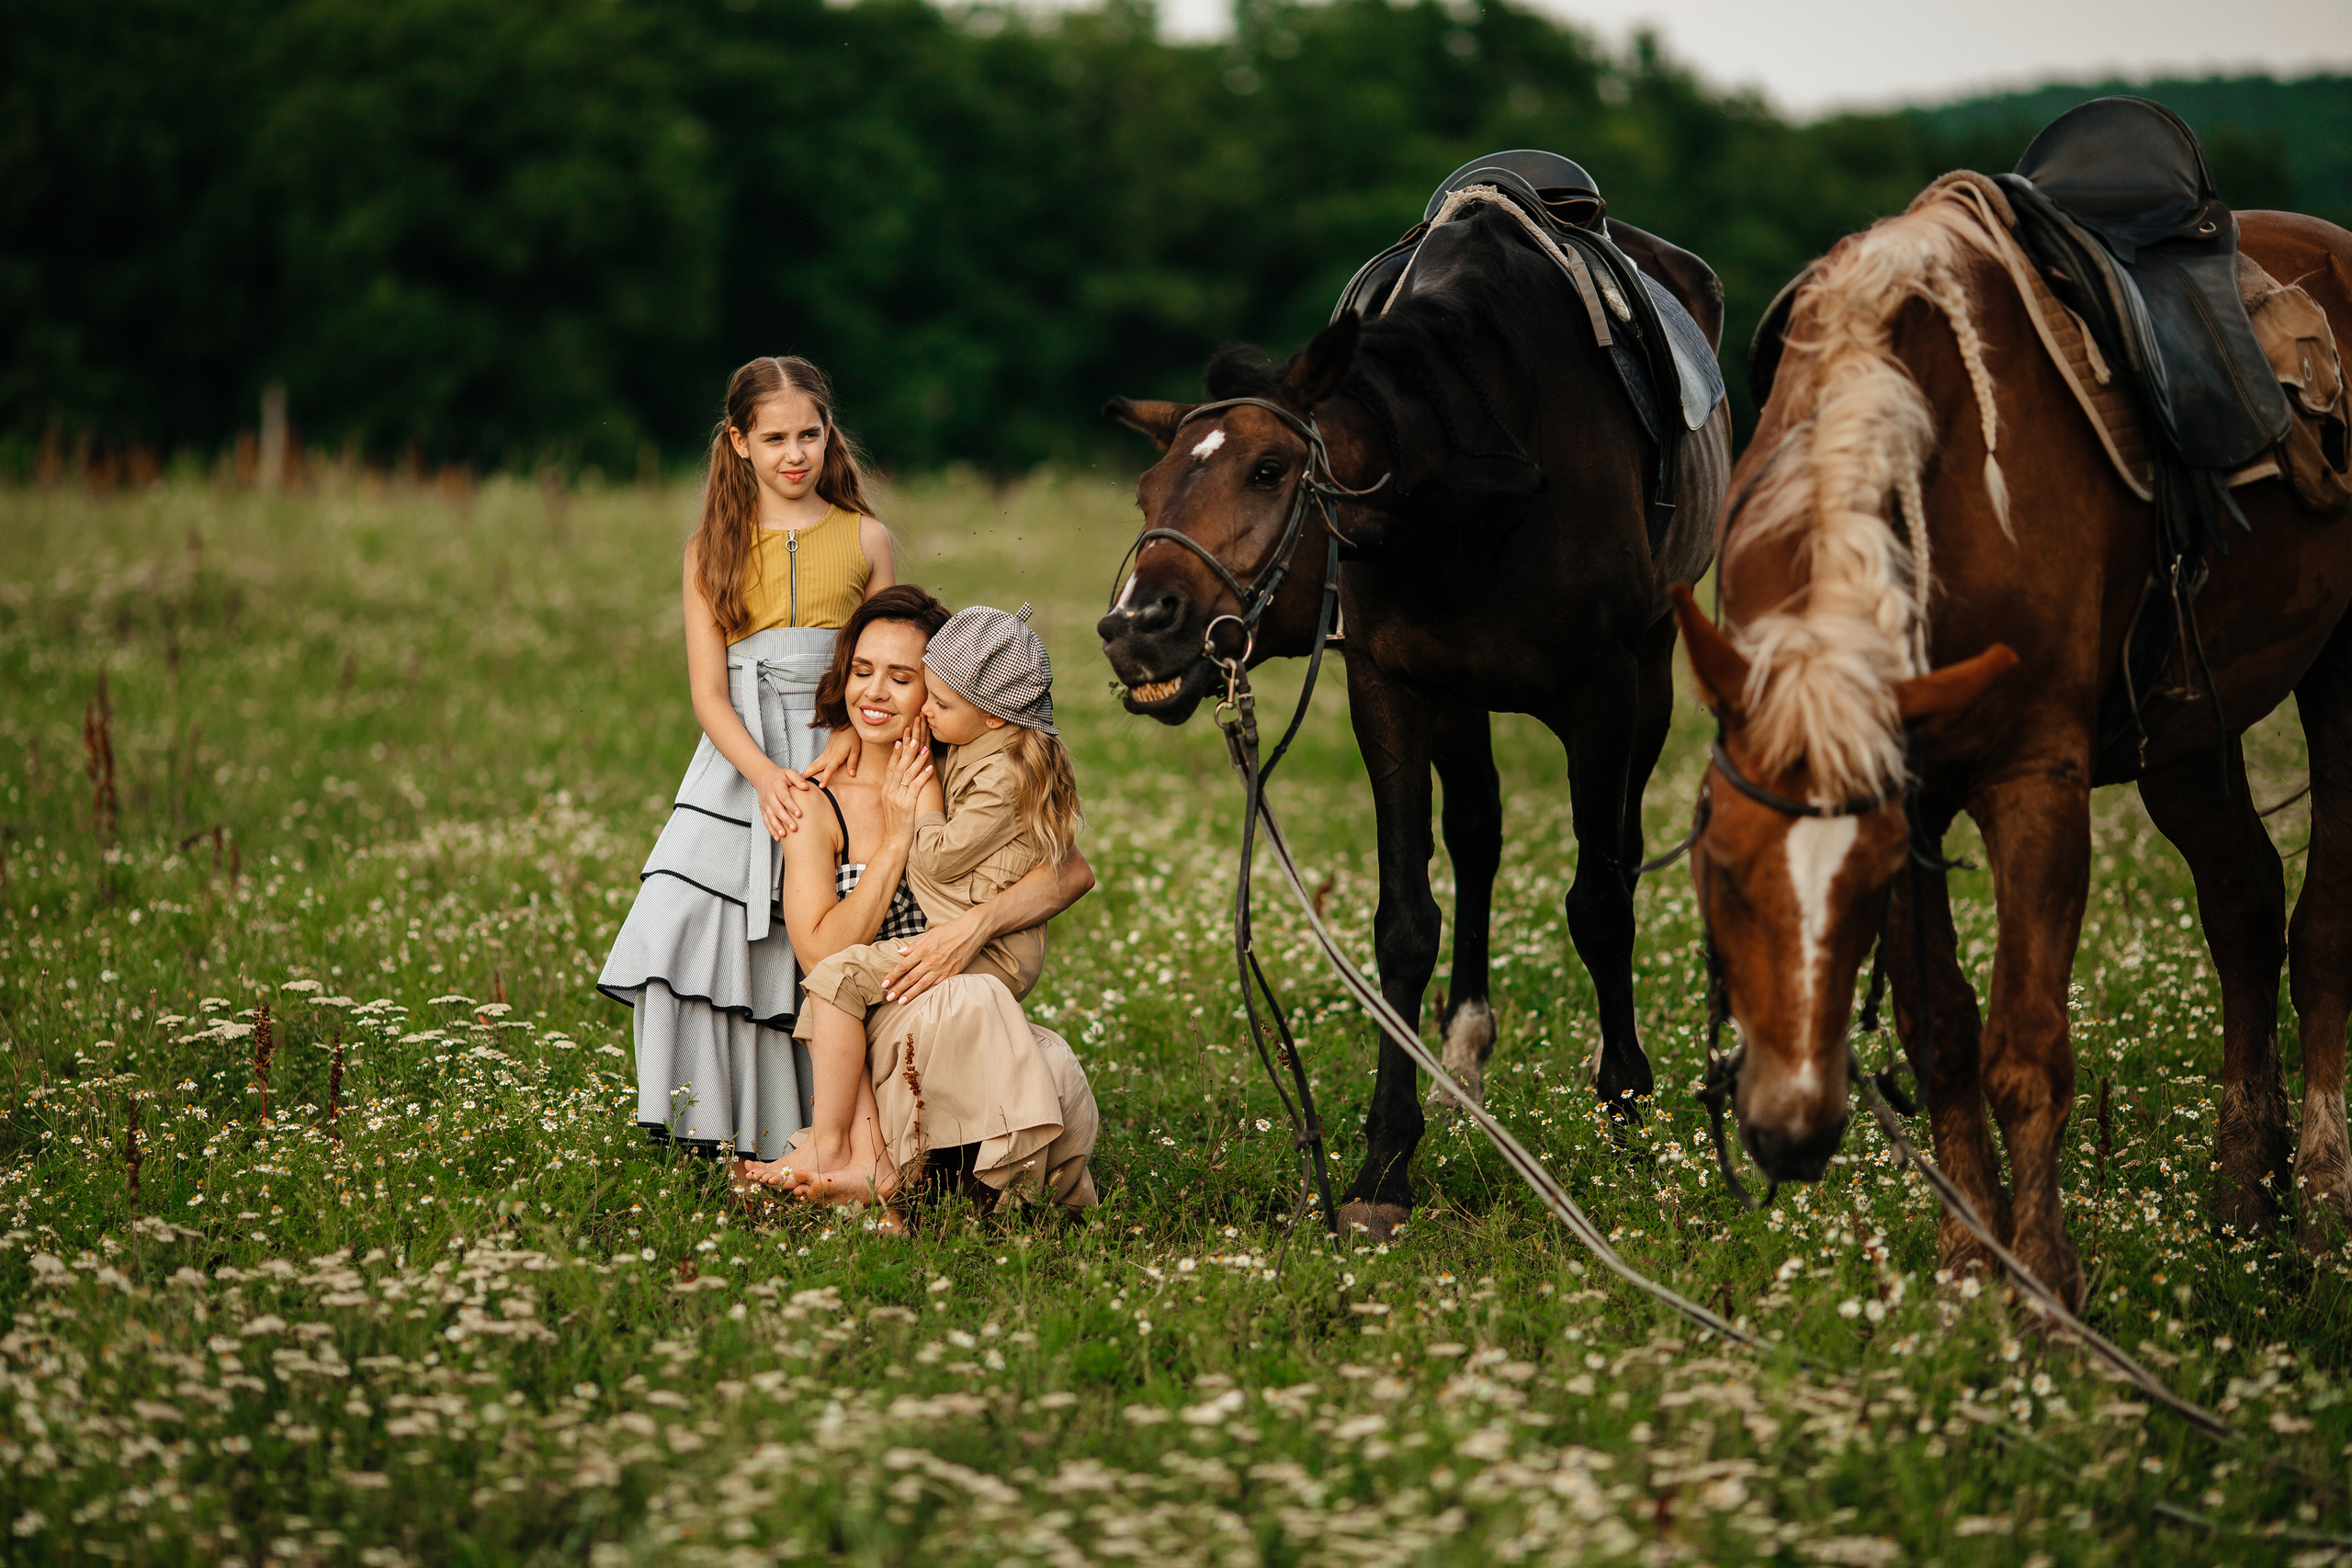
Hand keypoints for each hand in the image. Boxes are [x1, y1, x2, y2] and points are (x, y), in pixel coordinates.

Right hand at [756, 766, 811, 840]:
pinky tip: (778, 837)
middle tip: (794, 828)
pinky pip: (766, 821)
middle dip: (785, 819)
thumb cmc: (780, 777)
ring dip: (777, 827)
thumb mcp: (789, 773)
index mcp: (777, 786)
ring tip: (784, 835)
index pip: (784, 797)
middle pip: (777, 809)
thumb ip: (798, 778)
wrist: (764, 777)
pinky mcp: (764, 810)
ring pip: (770, 817)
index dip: (791, 806)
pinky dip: (771, 830)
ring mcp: (766, 804)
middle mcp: (770, 796)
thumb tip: (806, 787)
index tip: (799, 814)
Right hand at [801, 725, 856, 788]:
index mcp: (836, 756)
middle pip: (816, 766)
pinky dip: (811, 766)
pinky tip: (808, 770)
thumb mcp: (856, 749)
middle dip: (809, 774)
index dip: (825, 777)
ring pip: (815, 763)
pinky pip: (817, 760)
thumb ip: (852, 762)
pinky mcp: (825, 750)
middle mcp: (829, 755)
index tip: (820, 786)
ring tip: (800, 778)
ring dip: (807, 770)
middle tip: (801, 783)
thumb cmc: (851, 736)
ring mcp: (826, 752)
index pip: (829, 769)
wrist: (844, 724)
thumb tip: (851, 774)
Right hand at [879, 728, 933, 842]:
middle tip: (912, 735)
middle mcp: (889, 792)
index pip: (890, 767)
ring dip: (916, 760)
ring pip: (906, 774)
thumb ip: (895, 792)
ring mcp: (897, 799)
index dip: (896, 752)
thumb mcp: (892, 805)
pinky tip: (929, 768)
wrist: (894, 843)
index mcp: (886, 791)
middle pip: (898, 766)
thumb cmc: (896, 825)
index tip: (901, 738)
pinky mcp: (906, 806)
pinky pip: (915, 787)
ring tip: (924, 748)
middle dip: (906, 750)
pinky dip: (922, 776)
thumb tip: (901, 781)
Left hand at [879, 907, 989, 1003]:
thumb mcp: (930, 933)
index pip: (903, 966)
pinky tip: (921, 997)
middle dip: (898, 989)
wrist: (972, 930)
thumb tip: (901, 953)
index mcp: (923, 950)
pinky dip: (928, 991)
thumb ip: (914, 945)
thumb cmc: (951, 929)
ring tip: (901, 1002)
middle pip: (910, 978)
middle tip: (888, 998)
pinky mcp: (951, 973)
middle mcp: (930, 961)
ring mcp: (941, 968)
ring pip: (922, 984)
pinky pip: (937, 984)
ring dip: (910, 994)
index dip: (892, 976)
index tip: (884, 984)